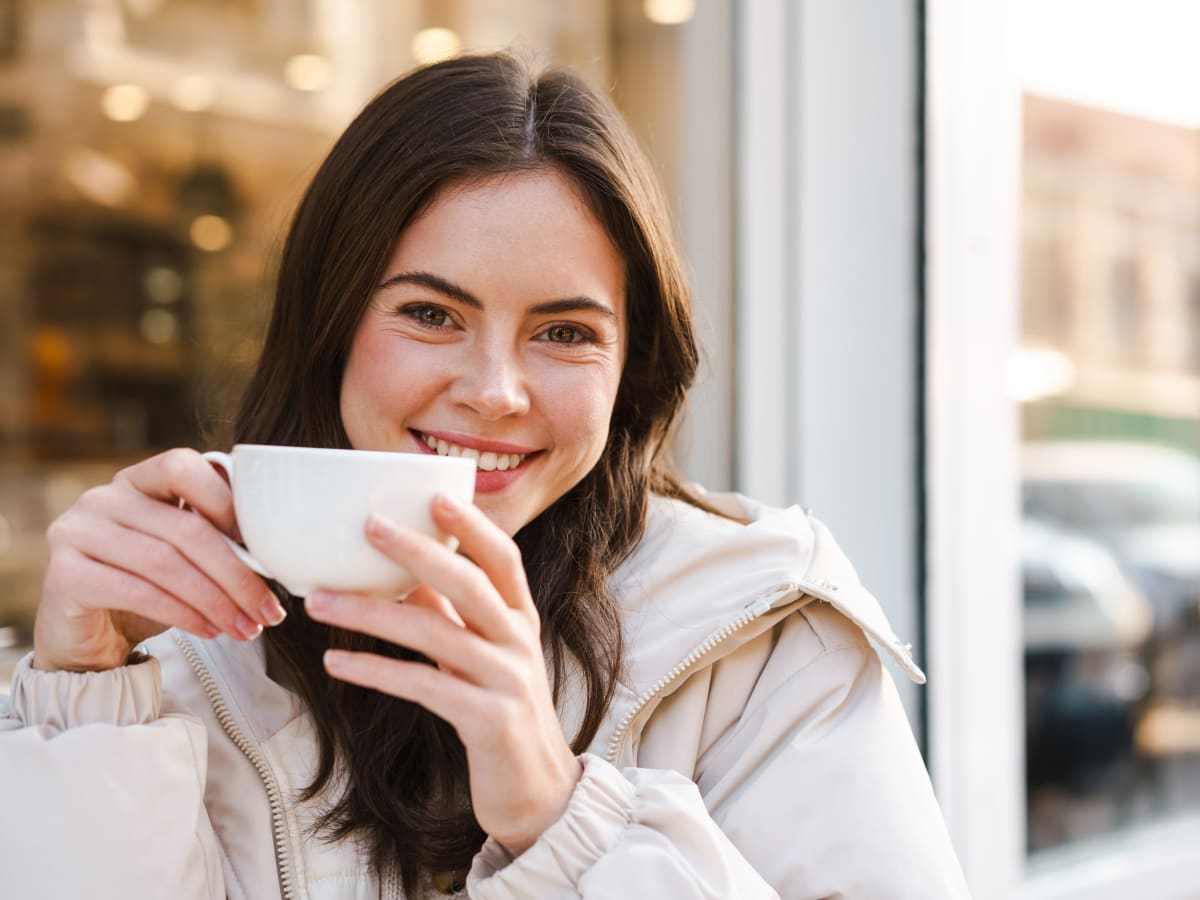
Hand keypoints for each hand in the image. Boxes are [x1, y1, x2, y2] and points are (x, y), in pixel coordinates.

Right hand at [33, 448, 287, 671]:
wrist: (90, 639)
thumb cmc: (148, 589)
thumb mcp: (184, 555)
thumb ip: (215, 534)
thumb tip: (277, 545)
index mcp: (137, 480)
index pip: (183, 467)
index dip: (227, 502)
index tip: (263, 547)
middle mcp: (103, 498)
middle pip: (185, 528)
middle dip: (236, 574)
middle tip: (268, 610)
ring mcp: (76, 532)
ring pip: (164, 563)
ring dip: (215, 600)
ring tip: (245, 627)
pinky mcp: (64, 575)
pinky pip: (137, 592)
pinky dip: (182, 614)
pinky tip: (209, 630)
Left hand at [304, 494, 581, 856]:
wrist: (538, 792)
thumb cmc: (499, 714)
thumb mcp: (482, 657)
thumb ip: (451, 616)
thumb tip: (401, 575)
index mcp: (520, 620)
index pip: (503, 560)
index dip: (473, 527)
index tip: (435, 498)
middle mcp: (518, 643)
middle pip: (470, 584)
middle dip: (419, 551)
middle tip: (369, 526)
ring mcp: (506, 681)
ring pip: (436, 634)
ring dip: (372, 613)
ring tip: (320, 601)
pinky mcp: (487, 720)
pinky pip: (423, 686)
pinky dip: (376, 671)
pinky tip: (336, 661)